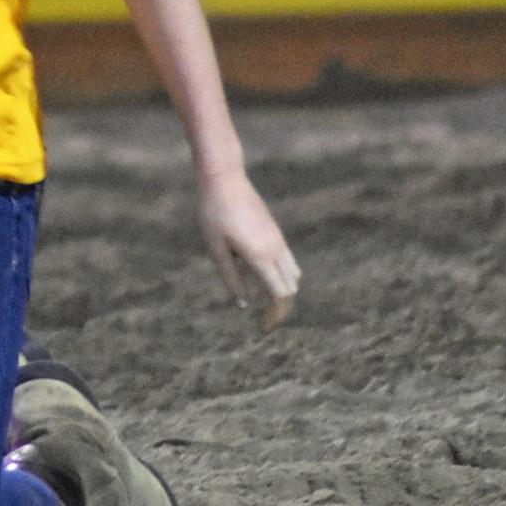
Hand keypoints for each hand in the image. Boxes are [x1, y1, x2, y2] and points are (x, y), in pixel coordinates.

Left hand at [197, 168, 299, 332]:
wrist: (224, 177)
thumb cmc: (213, 212)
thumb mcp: (216, 248)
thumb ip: (230, 276)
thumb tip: (244, 304)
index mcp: (260, 257)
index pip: (281, 295)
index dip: (276, 315)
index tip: (264, 328)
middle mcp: (275, 249)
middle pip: (290, 288)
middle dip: (281, 306)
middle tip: (263, 319)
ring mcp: (277, 239)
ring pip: (292, 274)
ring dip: (281, 288)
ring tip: (259, 295)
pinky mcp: (274, 231)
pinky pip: (286, 260)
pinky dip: (278, 273)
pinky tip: (256, 273)